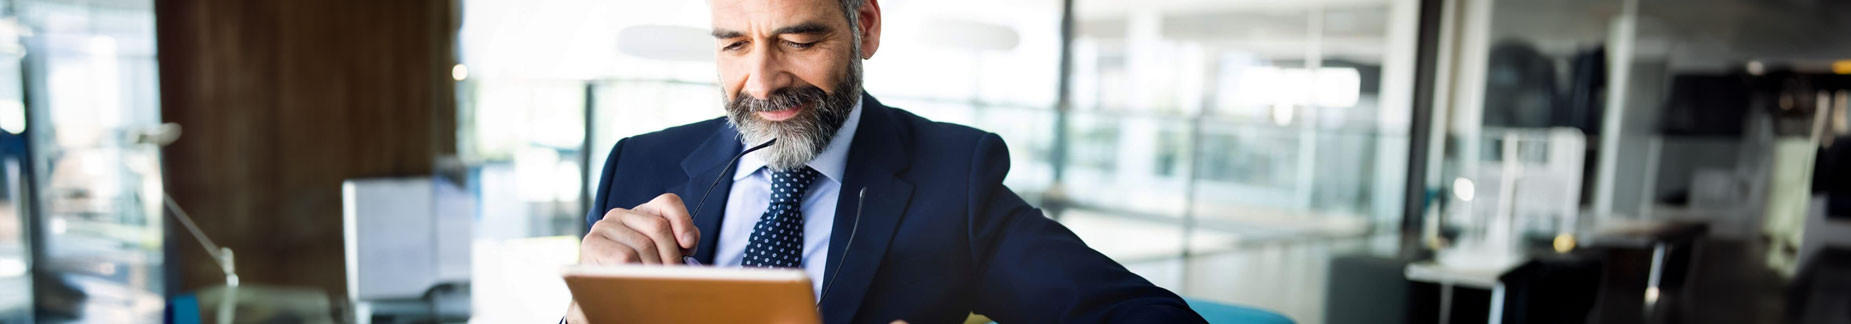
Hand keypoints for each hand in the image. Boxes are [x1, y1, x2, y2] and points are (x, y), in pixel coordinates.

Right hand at [567, 194, 699, 323]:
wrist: (599, 294)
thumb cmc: (635, 275)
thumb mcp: (660, 256)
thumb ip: (678, 243)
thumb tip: (689, 240)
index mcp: (641, 213)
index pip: (668, 202)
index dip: (683, 221)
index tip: (689, 245)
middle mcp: (620, 214)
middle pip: (659, 226)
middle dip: (671, 255)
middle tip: (674, 276)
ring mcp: (603, 227)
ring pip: (643, 245)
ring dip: (655, 269)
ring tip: (656, 283)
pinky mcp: (592, 243)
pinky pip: (625, 257)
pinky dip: (637, 273)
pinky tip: (638, 282)